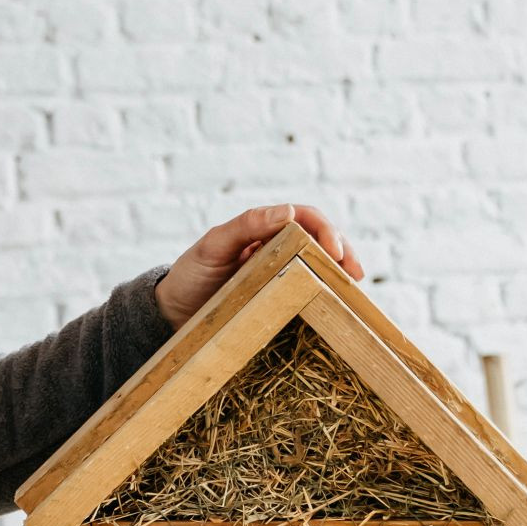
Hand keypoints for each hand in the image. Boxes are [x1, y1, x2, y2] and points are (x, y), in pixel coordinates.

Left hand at [154, 201, 363, 331]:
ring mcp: (279, 272)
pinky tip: (336, 305)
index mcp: (263, 229)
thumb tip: (288, 210)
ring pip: (319, 265)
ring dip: (340, 273)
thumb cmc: (191, 276)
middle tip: (355, 275)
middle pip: (321, 241)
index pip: (306, 219)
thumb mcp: (213, 247)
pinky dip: (325, 294)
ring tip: (353, 288)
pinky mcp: (278, 297)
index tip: (336, 253)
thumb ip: (246, 226)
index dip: (327, 232)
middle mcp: (276, 247)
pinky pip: (308, 290)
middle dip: (344, 252)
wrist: (171, 315)